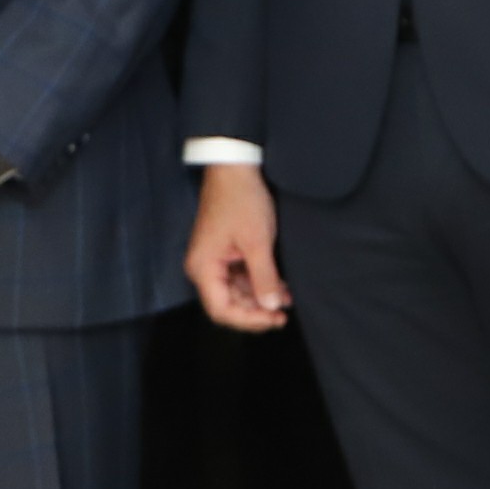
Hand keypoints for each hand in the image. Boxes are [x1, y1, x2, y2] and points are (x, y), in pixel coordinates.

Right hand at [187, 163, 290, 330]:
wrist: (236, 169)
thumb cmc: (242, 201)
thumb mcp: (257, 241)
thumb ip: (264, 277)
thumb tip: (270, 307)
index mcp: (203, 268)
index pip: (220, 309)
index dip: (247, 320)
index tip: (273, 320)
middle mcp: (203, 268)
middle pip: (227, 303)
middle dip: (256, 310)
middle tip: (283, 315)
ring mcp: (214, 260)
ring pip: (235, 291)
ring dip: (260, 297)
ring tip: (286, 300)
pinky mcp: (225, 252)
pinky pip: (240, 276)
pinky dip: (259, 282)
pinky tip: (280, 287)